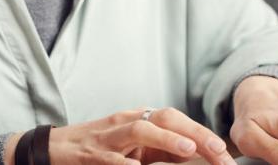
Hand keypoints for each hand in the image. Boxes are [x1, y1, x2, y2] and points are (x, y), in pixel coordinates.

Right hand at [21, 107, 235, 164]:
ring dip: (166, 138)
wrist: (52, 150)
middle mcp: (126, 123)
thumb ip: (160, 151)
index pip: (175, 119)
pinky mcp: (91, 155)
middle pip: (164, 117)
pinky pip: (110, 157)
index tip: (224, 153)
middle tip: (217, 150)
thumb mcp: (132, 148)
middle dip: (193, 132)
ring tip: (187, 149)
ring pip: (139, 129)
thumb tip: (197, 157)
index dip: (202, 132)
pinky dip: (124, 162)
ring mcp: (108, 138)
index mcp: (139, 120)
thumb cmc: (97, 150)